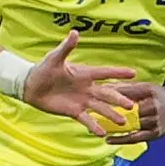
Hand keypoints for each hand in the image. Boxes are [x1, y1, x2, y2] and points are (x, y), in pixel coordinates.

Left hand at [20, 31, 137, 136]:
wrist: (30, 86)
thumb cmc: (43, 69)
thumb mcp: (55, 57)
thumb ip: (66, 47)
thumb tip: (74, 32)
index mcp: (85, 73)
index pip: (105, 73)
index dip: (118, 73)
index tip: (134, 73)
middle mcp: (87, 88)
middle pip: (107, 94)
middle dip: (119, 99)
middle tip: (131, 105)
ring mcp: (82, 100)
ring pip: (100, 108)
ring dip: (111, 115)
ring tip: (122, 122)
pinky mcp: (74, 111)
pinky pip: (86, 119)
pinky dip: (94, 126)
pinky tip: (103, 133)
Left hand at [102, 82, 164, 144]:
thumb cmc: (159, 95)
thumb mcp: (145, 87)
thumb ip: (127, 88)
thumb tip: (105, 86)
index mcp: (150, 92)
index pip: (127, 93)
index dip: (111, 95)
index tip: (96, 95)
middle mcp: (154, 107)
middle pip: (128, 112)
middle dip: (110, 113)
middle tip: (91, 114)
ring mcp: (155, 122)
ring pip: (131, 126)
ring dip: (113, 128)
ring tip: (96, 129)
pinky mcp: (156, 134)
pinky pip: (136, 138)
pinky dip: (122, 139)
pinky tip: (109, 140)